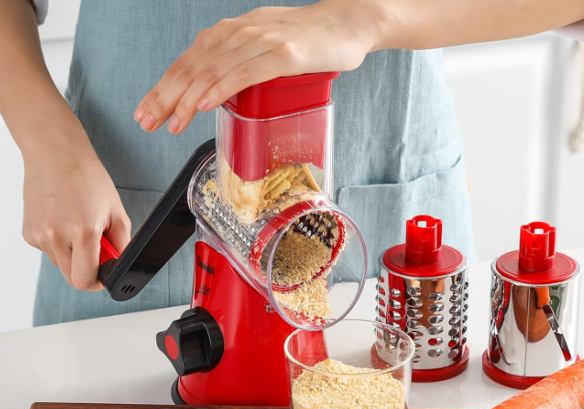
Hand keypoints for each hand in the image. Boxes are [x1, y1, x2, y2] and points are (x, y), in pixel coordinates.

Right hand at [22, 141, 130, 290]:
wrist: (55, 154)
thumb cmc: (87, 179)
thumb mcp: (116, 212)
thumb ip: (121, 245)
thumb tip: (119, 266)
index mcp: (83, 232)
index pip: (85, 280)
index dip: (98, 282)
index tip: (103, 276)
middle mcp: (56, 236)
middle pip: (72, 278)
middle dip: (87, 270)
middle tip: (96, 249)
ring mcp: (39, 235)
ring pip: (61, 265)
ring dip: (74, 255)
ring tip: (79, 227)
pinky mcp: (28, 233)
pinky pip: (49, 251)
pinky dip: (60, 244)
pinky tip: (63, 221)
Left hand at [134, 0, 383, 133]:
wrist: (349, 24)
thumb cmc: (312, 42)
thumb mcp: (268, 49)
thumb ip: (243, 64)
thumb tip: (222, 90)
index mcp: (234, 32)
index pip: (190, 60)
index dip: (165, 85)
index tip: (148, 110)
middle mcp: (241, 32)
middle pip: (194, 66)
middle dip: (166, 95)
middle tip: (146, 121)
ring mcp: (262, 41)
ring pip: (213, 71)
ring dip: (186, 99)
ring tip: (170, 122)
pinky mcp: (284, 54)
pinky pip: (245, 73)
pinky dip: (220, 88)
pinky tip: (201, 104)